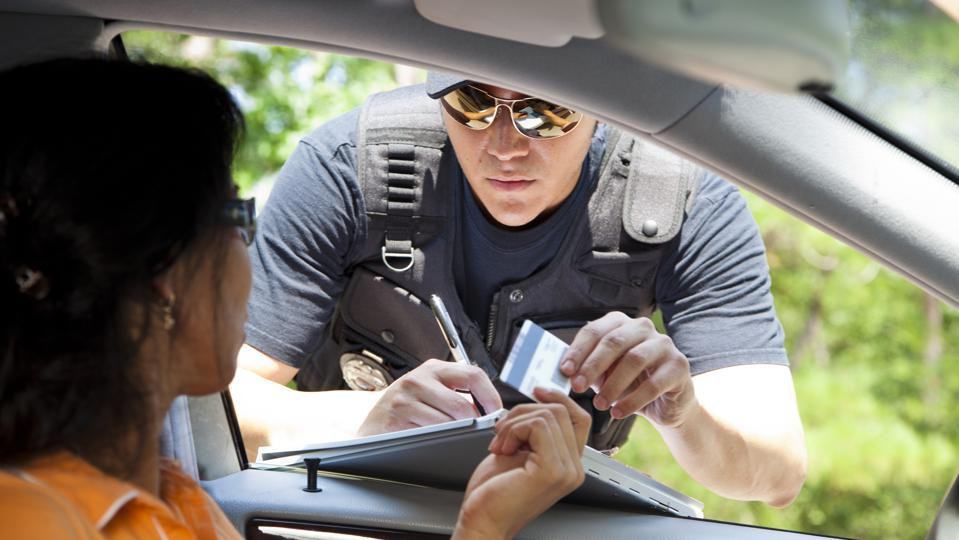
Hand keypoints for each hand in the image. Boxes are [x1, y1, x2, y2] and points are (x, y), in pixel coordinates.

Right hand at [356, 359, 501, 435]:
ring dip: (455, 436)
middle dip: (474, 425)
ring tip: (451, 439)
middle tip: (477, 435)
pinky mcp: (395, 418)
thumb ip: (457, 393)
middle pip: (462, 405)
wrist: (372, 427)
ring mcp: (404, 398)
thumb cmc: (405, 411)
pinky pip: (428, 435)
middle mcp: (418, 379)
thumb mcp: (431, 391)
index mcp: (434, 369)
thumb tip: (491, 410)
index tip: (496, 414)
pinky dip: (436, 442)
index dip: (491, 397)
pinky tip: (431, 442)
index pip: (474, 375)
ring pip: (447, 423)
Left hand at [453, 388, 589, 538]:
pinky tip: (503, 449)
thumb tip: (539, 402)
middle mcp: (573, 468)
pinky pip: (537, 425)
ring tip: (501, 444)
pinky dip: (513, 430)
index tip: (538, 390)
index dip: (559, 398)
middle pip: (562, 411)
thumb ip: (536, 430)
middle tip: (503, 431)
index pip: (579, 418)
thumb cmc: (494, 492)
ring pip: (548, 415)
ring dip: (514, 423)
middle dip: (524, 412)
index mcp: (569, 464)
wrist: (482, 520)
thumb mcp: (520, 451)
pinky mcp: (552, 470)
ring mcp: (566, 470)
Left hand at [560, 312, 695, 426]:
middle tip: (577, 387)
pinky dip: (632, 401)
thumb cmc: (628, 383)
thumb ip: (584, 369)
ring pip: (634, 360)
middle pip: (614, 342)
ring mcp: (664, 345)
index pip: (595, 331)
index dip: (578, 350)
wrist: (665, 403)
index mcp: (620, 323)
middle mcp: (643, 328)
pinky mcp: (679, 366)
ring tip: (600, 404)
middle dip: (592, 366)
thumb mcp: (602, 374)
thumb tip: (560, 372)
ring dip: (612, 385)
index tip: (565, 370)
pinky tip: (618, 413)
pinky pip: (653, 383)